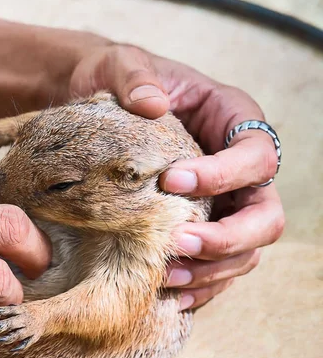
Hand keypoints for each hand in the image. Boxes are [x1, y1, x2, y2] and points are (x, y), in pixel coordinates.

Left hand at [69, 44, 284, 308]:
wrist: (92, 101)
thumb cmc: (114, 79)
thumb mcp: (121, 65)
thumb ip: (135, 76)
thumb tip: (153, 104)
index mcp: (232, 121)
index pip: (256, 156)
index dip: (224, 175)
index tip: (172, 181)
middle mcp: (236, 168)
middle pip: (265, 215)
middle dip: (229, 237)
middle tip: (180, 241)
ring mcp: (221, 203)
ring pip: (246, 250)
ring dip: (213, 270)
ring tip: (167, 276)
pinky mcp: (199, 226)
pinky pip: (216, 266)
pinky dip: (201, 285)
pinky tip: (170, 292)